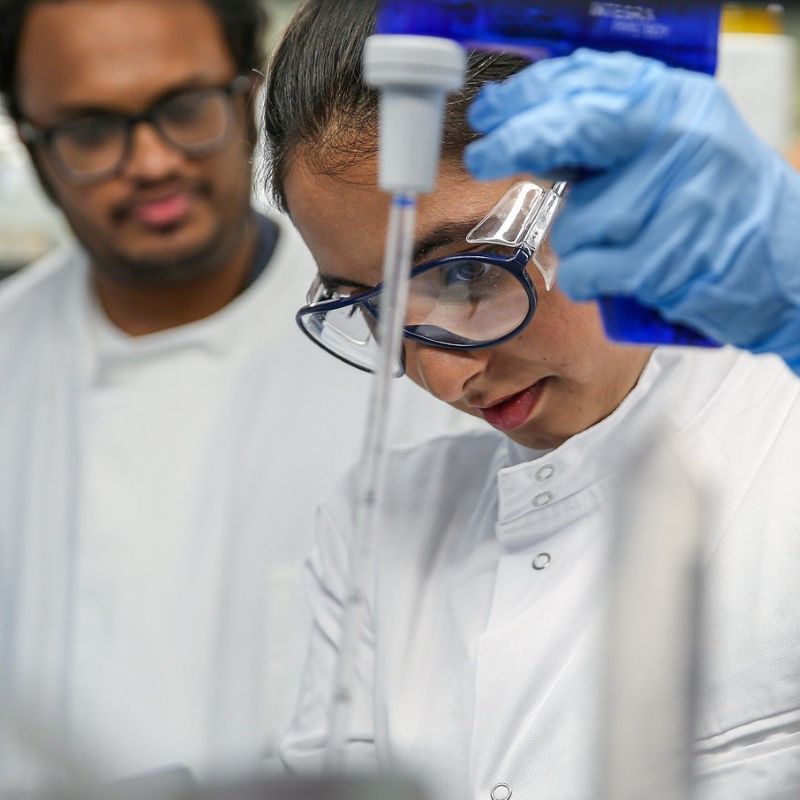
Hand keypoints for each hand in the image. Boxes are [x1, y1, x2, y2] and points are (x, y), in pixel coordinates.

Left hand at [465, 49, 799, 372]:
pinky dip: (588, 278)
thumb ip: (610, 133)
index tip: (492, 112)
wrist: (788, 267)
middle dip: (518, 140)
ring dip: (580, 239)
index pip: (589, 82)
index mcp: (679, 103)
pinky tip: (617, 276)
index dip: (529, 96)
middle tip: (483, 154)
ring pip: (575, 219)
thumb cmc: (721, 206)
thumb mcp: (676, 145)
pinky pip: (585, 268)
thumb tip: (528, 125)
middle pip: (574, 128)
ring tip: (623, 244)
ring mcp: (675, 200)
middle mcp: (680, 140)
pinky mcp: (664, 261)